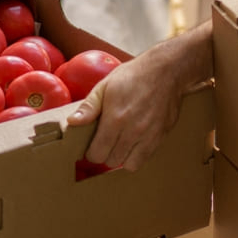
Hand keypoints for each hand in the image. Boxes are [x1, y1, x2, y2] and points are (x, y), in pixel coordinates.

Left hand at [67, 50, 183, 170]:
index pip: (97, 153)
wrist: (166, 71)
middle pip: (112, 161)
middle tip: (106, 142)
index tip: (92, 145)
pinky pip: (145, 159)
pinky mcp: (160, 137)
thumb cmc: (133, 76)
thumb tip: (72, 122)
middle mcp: (132, 131)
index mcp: (115, 119)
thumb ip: (89, 107)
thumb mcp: (105, 86)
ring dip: (121, 157)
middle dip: (105, 153)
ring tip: (120, 144)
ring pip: (128, 165)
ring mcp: (148, 136)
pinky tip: (134, 142)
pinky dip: (137, 156)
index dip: (91, 152)